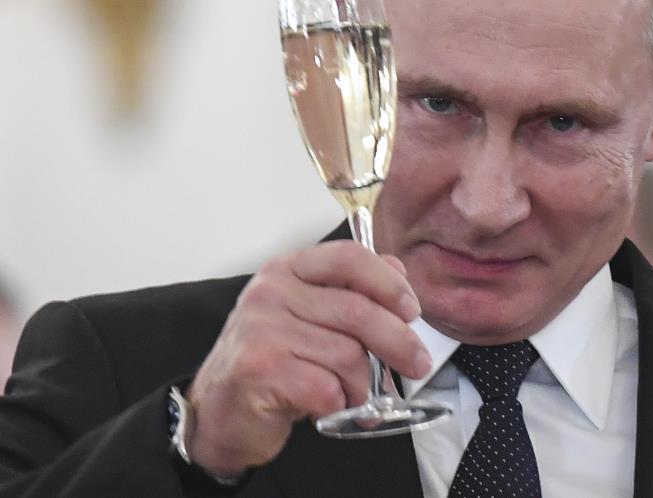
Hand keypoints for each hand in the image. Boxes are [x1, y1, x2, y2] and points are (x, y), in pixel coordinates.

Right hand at [185, 241, 431, 475]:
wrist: (217, 411)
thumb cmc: (271, 362)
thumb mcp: (309, 316)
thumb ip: (350, 291)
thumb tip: (397, 272)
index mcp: (288, 270)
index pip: (349, 258)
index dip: (389, 283)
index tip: (412, 310)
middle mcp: (271, 292)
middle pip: (357, 311)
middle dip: (398, 342)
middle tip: (417, 364)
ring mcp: (262, 330)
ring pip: (348, 354)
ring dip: (361, 384)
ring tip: (351, 395)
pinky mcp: (260, 370)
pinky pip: (327, 388)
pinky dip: (339, 404)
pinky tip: (327, 406)